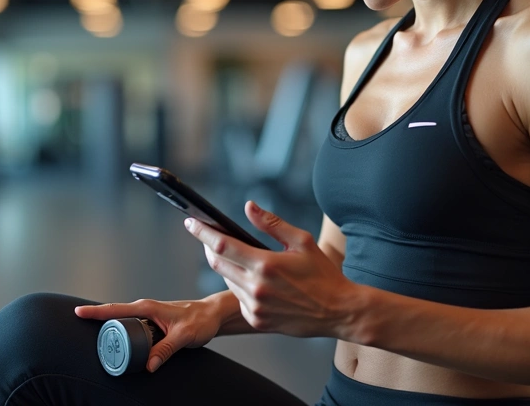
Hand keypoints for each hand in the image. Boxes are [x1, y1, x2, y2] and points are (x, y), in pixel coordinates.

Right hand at [74, 297, 223, 372]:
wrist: (212, 315)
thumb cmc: (200, 320)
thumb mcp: (183, 336)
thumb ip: (165, 350)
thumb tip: (148, 365)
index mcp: (147, 308)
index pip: (115, 309)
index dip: (95, 311)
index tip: (77, 312)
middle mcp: (144, 309)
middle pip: (114, 315)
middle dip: (96, 320)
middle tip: (80, 328)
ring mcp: (147, 316)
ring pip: (122, 322)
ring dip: (110, 329)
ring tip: (97, 340)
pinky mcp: (151, 323)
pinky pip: (132, 327)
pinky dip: (122, 333)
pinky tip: (119, 343)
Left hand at [186, 201, 358, 338]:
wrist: (339, 311)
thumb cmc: (323, 274)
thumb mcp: (302, 241)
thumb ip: (272, 224)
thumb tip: (248, 207)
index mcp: (266, 264)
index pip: (222, 244)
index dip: (202, 232)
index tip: (190, 223)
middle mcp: (256, 288)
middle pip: (217, 263)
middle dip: (209, 247)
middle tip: (210, 236)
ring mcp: (255, 308)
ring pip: (227, 281)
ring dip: (227, 267)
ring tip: (242, 258)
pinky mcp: (257, 321)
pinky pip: (238, 299)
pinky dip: (240, 286)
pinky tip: (255, 282)